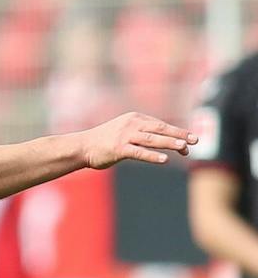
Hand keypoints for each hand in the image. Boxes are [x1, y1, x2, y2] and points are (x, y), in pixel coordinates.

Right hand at [77, 112, 195, 168]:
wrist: (81, 146)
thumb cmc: (103, 141)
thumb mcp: (123, 131)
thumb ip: (141, 133)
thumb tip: (161, 141)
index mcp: (134, 118)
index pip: (160, 125)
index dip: (177, 133)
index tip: (191, 141)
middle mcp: (131, 124)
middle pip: (160, 129)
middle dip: (179, 134)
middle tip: (196, 140)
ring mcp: (124, 136)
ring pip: (152, 139)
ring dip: (169, 143)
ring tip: (184, 148)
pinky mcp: (118, 148)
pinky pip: (139, 152)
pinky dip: (152, 155)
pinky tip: (164, 159)